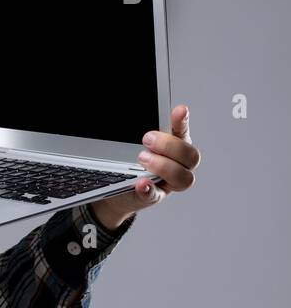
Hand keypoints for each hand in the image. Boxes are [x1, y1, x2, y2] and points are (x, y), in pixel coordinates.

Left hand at [92, 104, 200, 230]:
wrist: (115, 189)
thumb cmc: (129, 162)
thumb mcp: (131, 145)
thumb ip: (135, 132)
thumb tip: (121, 113)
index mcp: (174, 147)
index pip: (184, 133)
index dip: (183, 122)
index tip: (179, 110)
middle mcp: (178, 165)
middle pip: (191, 156)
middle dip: (170, 145)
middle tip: (147, 140)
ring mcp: (168, 183)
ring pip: (184, 178)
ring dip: (164, 166)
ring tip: (141, 159)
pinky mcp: (153, 197)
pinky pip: (155, 195)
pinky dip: (148, 189)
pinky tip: (141, 183)